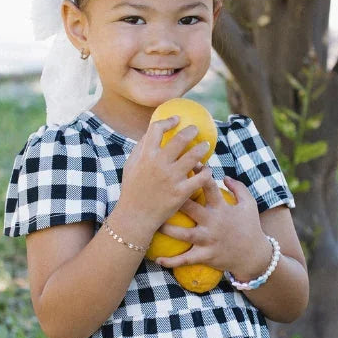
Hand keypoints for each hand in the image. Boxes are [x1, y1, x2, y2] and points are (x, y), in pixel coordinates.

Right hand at [116, 116, 214, 234]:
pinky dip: (206, 171)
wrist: (135, 217)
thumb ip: (140, 149)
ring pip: (194, 156)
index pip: (157, 129)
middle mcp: (159, 164)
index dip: (168, 121)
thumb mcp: (130, 166)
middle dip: (191, 131)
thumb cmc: (132, 191)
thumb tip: (152, 133)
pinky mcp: (181, 193)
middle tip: (196, 130)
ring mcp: (171, 178)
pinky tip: (207, 170)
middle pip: (180, 139)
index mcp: (146, 156)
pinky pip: (200, 178)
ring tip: (206, 147)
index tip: (176, 120)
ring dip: (202, 148)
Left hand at [154, 174, 275, 279]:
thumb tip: (224, 176)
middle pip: (190, 208)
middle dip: (175, 200)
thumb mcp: (249, 205)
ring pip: (184, 235)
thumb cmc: (250, 228)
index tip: (185, 164)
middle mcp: (213, 223)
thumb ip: (238, 188)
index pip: (209, 186)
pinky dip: (172, 261)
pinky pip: (186, 260)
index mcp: (222, 208)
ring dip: (167, 230)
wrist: (254, 256)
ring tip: (153, 224)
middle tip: (157, 192)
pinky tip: (157, 259)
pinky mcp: (206, 256)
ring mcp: (208, 240)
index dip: (198, 173)